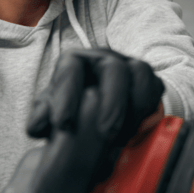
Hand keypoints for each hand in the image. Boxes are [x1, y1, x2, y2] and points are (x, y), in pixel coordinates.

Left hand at [27, 48, 164, 144]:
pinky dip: (148, 107)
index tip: (63, 124)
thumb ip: (41, 118)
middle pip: (113, 67)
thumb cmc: (70, 110)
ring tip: (123, 134)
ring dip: (134, 105)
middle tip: (105, 132)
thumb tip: (38, 125)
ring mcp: (127, 65)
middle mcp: (102, 58)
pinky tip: (136, 129)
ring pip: (140, 71)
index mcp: (74, 61)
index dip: (67, 95)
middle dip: (111, 101)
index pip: (71, 68)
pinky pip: (155, 86)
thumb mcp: (50, 113)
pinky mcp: (147, 79)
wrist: (97, 113)